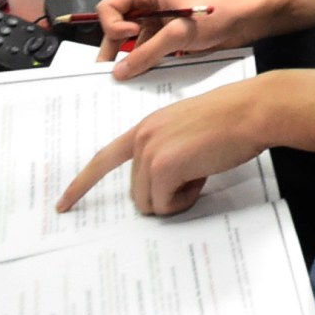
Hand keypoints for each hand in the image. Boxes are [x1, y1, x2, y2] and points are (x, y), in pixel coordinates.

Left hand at [57, 77, 275, 216]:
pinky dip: (186, 199)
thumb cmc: (232, 120)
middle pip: (137, 193)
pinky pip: (166, 204)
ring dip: (177, 197)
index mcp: (146, 127)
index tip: (63, 203)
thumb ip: (167, 151)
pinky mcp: (163, 167)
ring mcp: (150, 152)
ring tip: (202, 169)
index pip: (104, 159)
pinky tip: (204, 175)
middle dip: (166, 193)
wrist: (251, 111)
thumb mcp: (188, 130)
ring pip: (150, 202)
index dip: (82, 184)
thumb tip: (163, 186)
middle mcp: (142, 138)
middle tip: (197, 171)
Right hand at [91, 0, 272, 78]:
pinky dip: (149, 62)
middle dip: (114, 48)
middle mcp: (151, 4)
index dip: (113, 24)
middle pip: (119, 26)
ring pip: (135, 42)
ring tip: (128, 81)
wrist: (251, 17)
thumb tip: (119, 72)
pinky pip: (152, 49)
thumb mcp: (179, 33)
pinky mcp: (174, 35)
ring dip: (133, 59)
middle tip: (108, 74)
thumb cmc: (218, 12)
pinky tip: (149, 77)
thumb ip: (147, 53)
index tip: (131, 36)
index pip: (109, 7)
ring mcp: (162, 20)